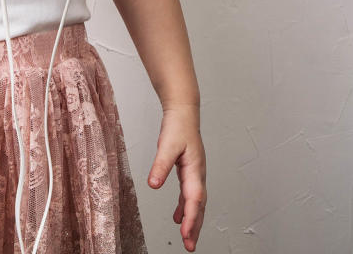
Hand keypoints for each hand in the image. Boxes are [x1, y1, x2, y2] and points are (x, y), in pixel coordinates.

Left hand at [147, 104, 206, 250]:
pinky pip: (189, 195)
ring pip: (195, 202)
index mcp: (195, 169)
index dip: (190, 217)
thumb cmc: (178, 126)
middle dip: (194, 226)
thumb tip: (153, 185)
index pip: (194, 199)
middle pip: (199, 206)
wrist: (183, 112)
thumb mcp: (167, 145)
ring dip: (191, 220)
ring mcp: (195, 173)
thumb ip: (160, 165)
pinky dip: (184, 207)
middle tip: (189, 246)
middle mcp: (198, 174)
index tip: (185, 234)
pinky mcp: (189, 171)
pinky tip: (177, 216)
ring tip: (186, 238)